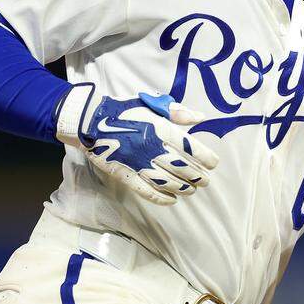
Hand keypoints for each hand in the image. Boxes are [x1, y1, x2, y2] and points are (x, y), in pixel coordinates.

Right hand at [57, 86, 218, 204]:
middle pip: (181, 167)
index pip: (189, 147)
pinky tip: (172, 200)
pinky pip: (146, 190)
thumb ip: (177, 112)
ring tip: (192, 189)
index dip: (204, 157)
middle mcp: (151, 147)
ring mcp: (137, 163)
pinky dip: (161, 198)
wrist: (91, 121)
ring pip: (167, 181)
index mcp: (159, 128)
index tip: (213, 163)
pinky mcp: (125, 174)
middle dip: (197, 176)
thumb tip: (200, 118)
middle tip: (205, 180)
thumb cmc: (124, 110)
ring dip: (183, 188)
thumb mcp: (151, 104)